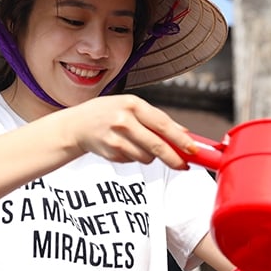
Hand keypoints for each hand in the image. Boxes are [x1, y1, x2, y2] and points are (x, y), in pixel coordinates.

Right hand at [55, 95, 195, 169]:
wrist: (78, 125)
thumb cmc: (109, 112)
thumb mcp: (132, 107)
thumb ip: (157, 119)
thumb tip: (185, 134)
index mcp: (133, 104)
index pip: (163, 124)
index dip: (180, 139)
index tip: (193, 150)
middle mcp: (123, 121)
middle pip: (157, 146)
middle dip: (173, 159)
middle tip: (183, 165)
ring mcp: (115, 139)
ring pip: (146, 157)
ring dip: (150, 156)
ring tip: (139, 143)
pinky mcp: (110, 153)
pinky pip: (133, 160)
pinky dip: (134, 157)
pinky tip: (124, 146)